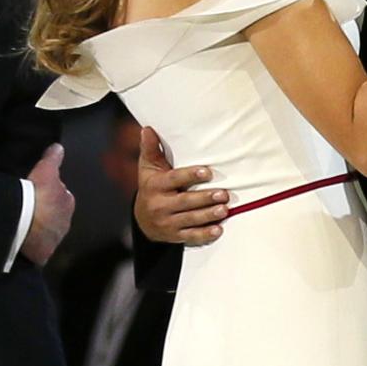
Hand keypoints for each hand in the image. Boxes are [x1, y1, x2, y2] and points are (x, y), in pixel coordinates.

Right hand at [21, 143, 74, 265]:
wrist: (24, 224)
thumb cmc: (36, 195)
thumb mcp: (45, 171)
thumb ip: (53, 159)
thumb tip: (58, 147)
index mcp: (67, 202)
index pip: (58, 196)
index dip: (46, 195)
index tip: (35, 195)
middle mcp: (66, 221)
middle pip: (54, 215)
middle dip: (45, 213)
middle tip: (26, 211)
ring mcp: (54, 239)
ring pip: (46, 232)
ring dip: (37, 229)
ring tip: (20, 226)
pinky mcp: (43, 254)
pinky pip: (37, 248)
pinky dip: (30, 245)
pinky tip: (19, 242)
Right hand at [135, 126, 228, 245]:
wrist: (142, 219)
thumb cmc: (151, 186)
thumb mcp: (148, 168)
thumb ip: (151, 149)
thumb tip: (147, 129)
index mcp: (155, 186)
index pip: (174, 180)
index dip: (191, 175)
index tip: (208, 172)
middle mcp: (160, 205)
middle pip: (185, 202)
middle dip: (205, 198)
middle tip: (224, 194)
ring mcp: (167, 223)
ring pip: (190, 220)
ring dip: (208, 215)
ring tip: (224, 210)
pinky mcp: (174, 236)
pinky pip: (190, 236)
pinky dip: (204, 234)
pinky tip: (218, 230)